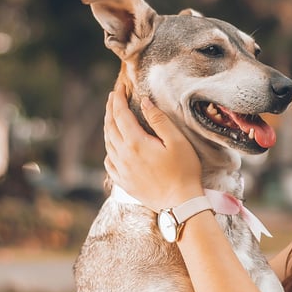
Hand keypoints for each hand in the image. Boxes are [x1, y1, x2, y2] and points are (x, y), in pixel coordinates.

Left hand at [104, 84, 203, 210]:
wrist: (180, 204)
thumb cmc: (184, 171)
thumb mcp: (177, 141)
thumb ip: (158, 120)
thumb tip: (144, 102)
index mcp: (135, 143)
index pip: (120, 114)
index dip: (118, 98)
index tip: (119, 86)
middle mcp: (123, 156)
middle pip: (110, 127)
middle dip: (110, 109)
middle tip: (113, 96)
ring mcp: (121, 170)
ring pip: (108, 144)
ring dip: (108, 127)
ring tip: (112, 116)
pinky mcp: (124, 182)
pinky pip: (109, 162)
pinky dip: (109, 150)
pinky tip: (113, 147)